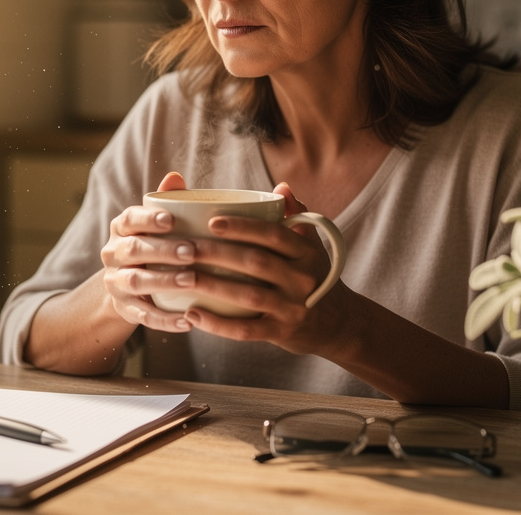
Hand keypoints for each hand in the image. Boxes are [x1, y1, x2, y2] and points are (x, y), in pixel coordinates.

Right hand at [99, 172, 197, 332]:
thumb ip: (167, 202)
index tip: (171, 219)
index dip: (148, 219)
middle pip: (134, 250)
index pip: (129, 219)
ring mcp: (116, 282)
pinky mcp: (124, 308)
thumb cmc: (153, 245)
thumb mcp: (156, 224)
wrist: (127, 287)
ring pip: (136, 281)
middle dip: (163, 250)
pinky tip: (188, 321)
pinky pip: (143, 315)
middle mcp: (113, 254)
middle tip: (192, 252)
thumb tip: (175, 177)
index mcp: (121, 228)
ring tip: (192, 281)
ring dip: (164, 281)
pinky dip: (165, 320)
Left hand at [179, 182, 346, 355]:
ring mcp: (293, 308)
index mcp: (306, 252)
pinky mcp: (283, 333)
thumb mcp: (311, 247)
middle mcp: (302, 279)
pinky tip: (193, 314)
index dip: (243, 227)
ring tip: (182, 278)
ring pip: (248, 295)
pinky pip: (247, 330)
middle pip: (256, 262)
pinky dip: (218, 324)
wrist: (338, 324)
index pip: (273, 234)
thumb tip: (281, 187)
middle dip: (217, 253)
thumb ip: (296, 216)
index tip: (212, 222)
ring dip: (212, 286)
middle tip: (184, 247)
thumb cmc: (315, 277)